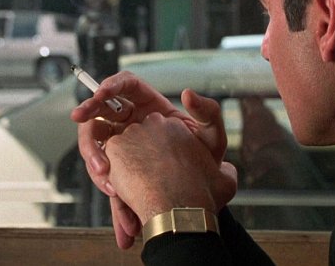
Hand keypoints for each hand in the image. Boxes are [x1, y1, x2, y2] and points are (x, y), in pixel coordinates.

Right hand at [70, 71, 227, 247]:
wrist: (200, 193)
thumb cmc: (205, 158)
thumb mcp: (212, 136)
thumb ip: (208, 112)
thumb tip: (188, 93)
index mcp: (150, 106)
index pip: (126, 86)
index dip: (111, 85)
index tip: (102, 92)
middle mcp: (130, 122)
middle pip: (101, 110)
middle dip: (87, 111)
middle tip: (79, 116)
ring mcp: (120, 146)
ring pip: (96, 143)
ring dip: (93, 157)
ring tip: (108, 179)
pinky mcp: (117, 171)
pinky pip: (106, 177)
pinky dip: (110, 192)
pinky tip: (120, 206)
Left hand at [104, 111, 237, 224]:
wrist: (181, 210)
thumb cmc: (204, 196)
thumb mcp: (226, 177)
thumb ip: (224, 170)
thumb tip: (226, 170)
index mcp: (179, 127)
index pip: (163, 134)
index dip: (163, 154)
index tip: (165, 172)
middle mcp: (156, 124)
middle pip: (142, 138)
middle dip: (143, 158)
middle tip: (149, 182)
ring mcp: (134, 134)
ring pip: (124, 148)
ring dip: (128, 167)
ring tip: (137, 192)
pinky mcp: (115, 148)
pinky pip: (109, 159)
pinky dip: (114, 175)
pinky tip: (125, 193)